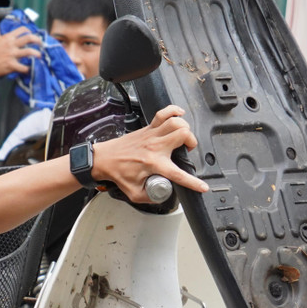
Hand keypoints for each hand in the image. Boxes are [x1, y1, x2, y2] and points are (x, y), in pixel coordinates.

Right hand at [0, 26, 40, 76]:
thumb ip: (5, 39)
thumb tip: (11, 38)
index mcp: (7, 38)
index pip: (22, 30)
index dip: (30, 31)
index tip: (33, 35)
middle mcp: (11, 45)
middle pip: (29, 38)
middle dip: (37, 40)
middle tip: (41, 44)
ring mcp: (12, 55)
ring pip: (30, 52)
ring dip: (37, 54)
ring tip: (40, 56)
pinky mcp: (11, 65)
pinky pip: (24, 67)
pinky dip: (28, 69)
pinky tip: (30, 70)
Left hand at [92, 105, 208, 200]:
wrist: (104, 159)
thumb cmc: (118, 173)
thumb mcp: (135, 193)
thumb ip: (151, 197)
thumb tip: (163, 196)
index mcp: (154, 164)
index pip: (179, 174)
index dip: (194, 183)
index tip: (202, 187)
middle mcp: (155, 147)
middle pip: (183, 135)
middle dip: (192, 142)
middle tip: (188, 150)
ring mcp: (152, 135)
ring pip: (176, 122)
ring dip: (185, 128)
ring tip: (184, 137)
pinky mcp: (148, 128)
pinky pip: (163, 113)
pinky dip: (174, 110)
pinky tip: (179, 115)